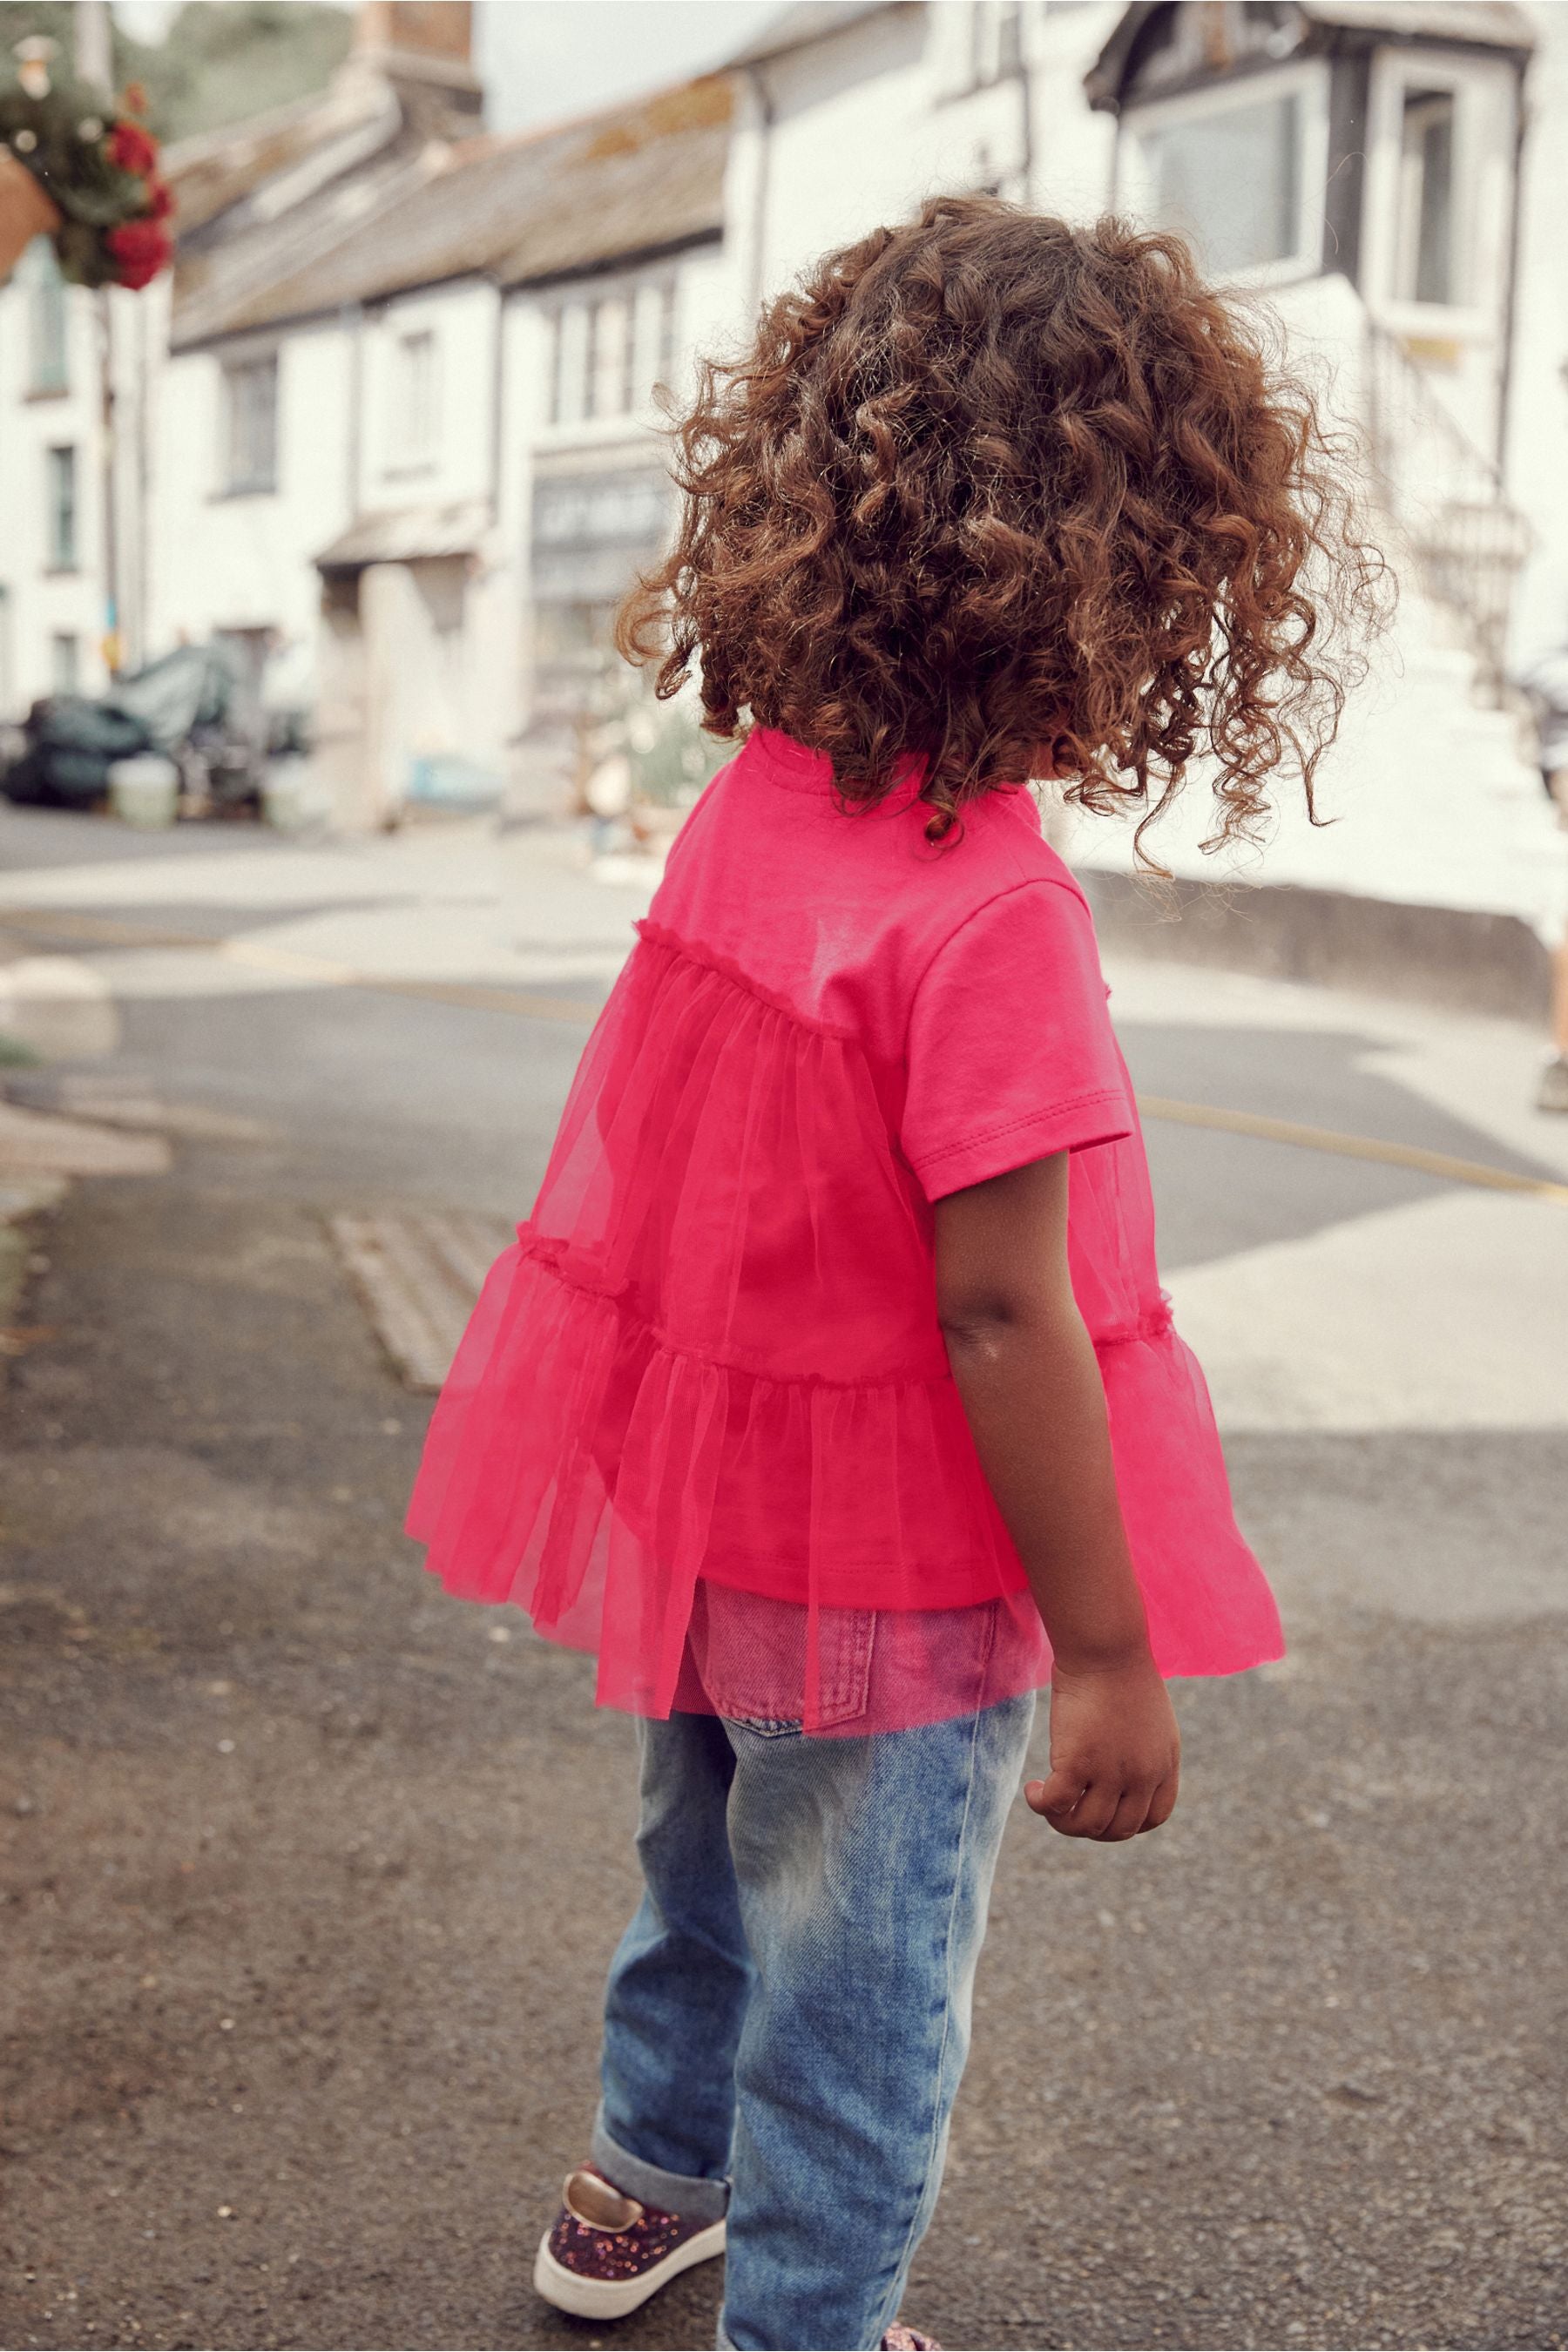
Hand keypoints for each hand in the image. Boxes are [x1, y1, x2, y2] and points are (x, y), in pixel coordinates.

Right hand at [1025, 1652, 1179, 1839]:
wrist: (1105, 1650)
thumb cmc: (1120, 1671)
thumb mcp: (1149, 1718)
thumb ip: (1142, 1749)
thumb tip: (1119, 1767)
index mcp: (1164, 1764)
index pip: (1153, 1818)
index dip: (1126, 1825)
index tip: (1103, 1814)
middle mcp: (1142, 1775)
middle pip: (1118, 1829)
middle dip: (1091, 1827)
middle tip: (1069, 1810)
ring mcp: (1112, 1773)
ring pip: (1086, 1825)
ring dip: (1062, 1822)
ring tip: (1046, 1801)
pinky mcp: (1078, 1763)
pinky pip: (1057, 1804)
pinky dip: (1041, 1804)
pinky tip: (1031, 1790)